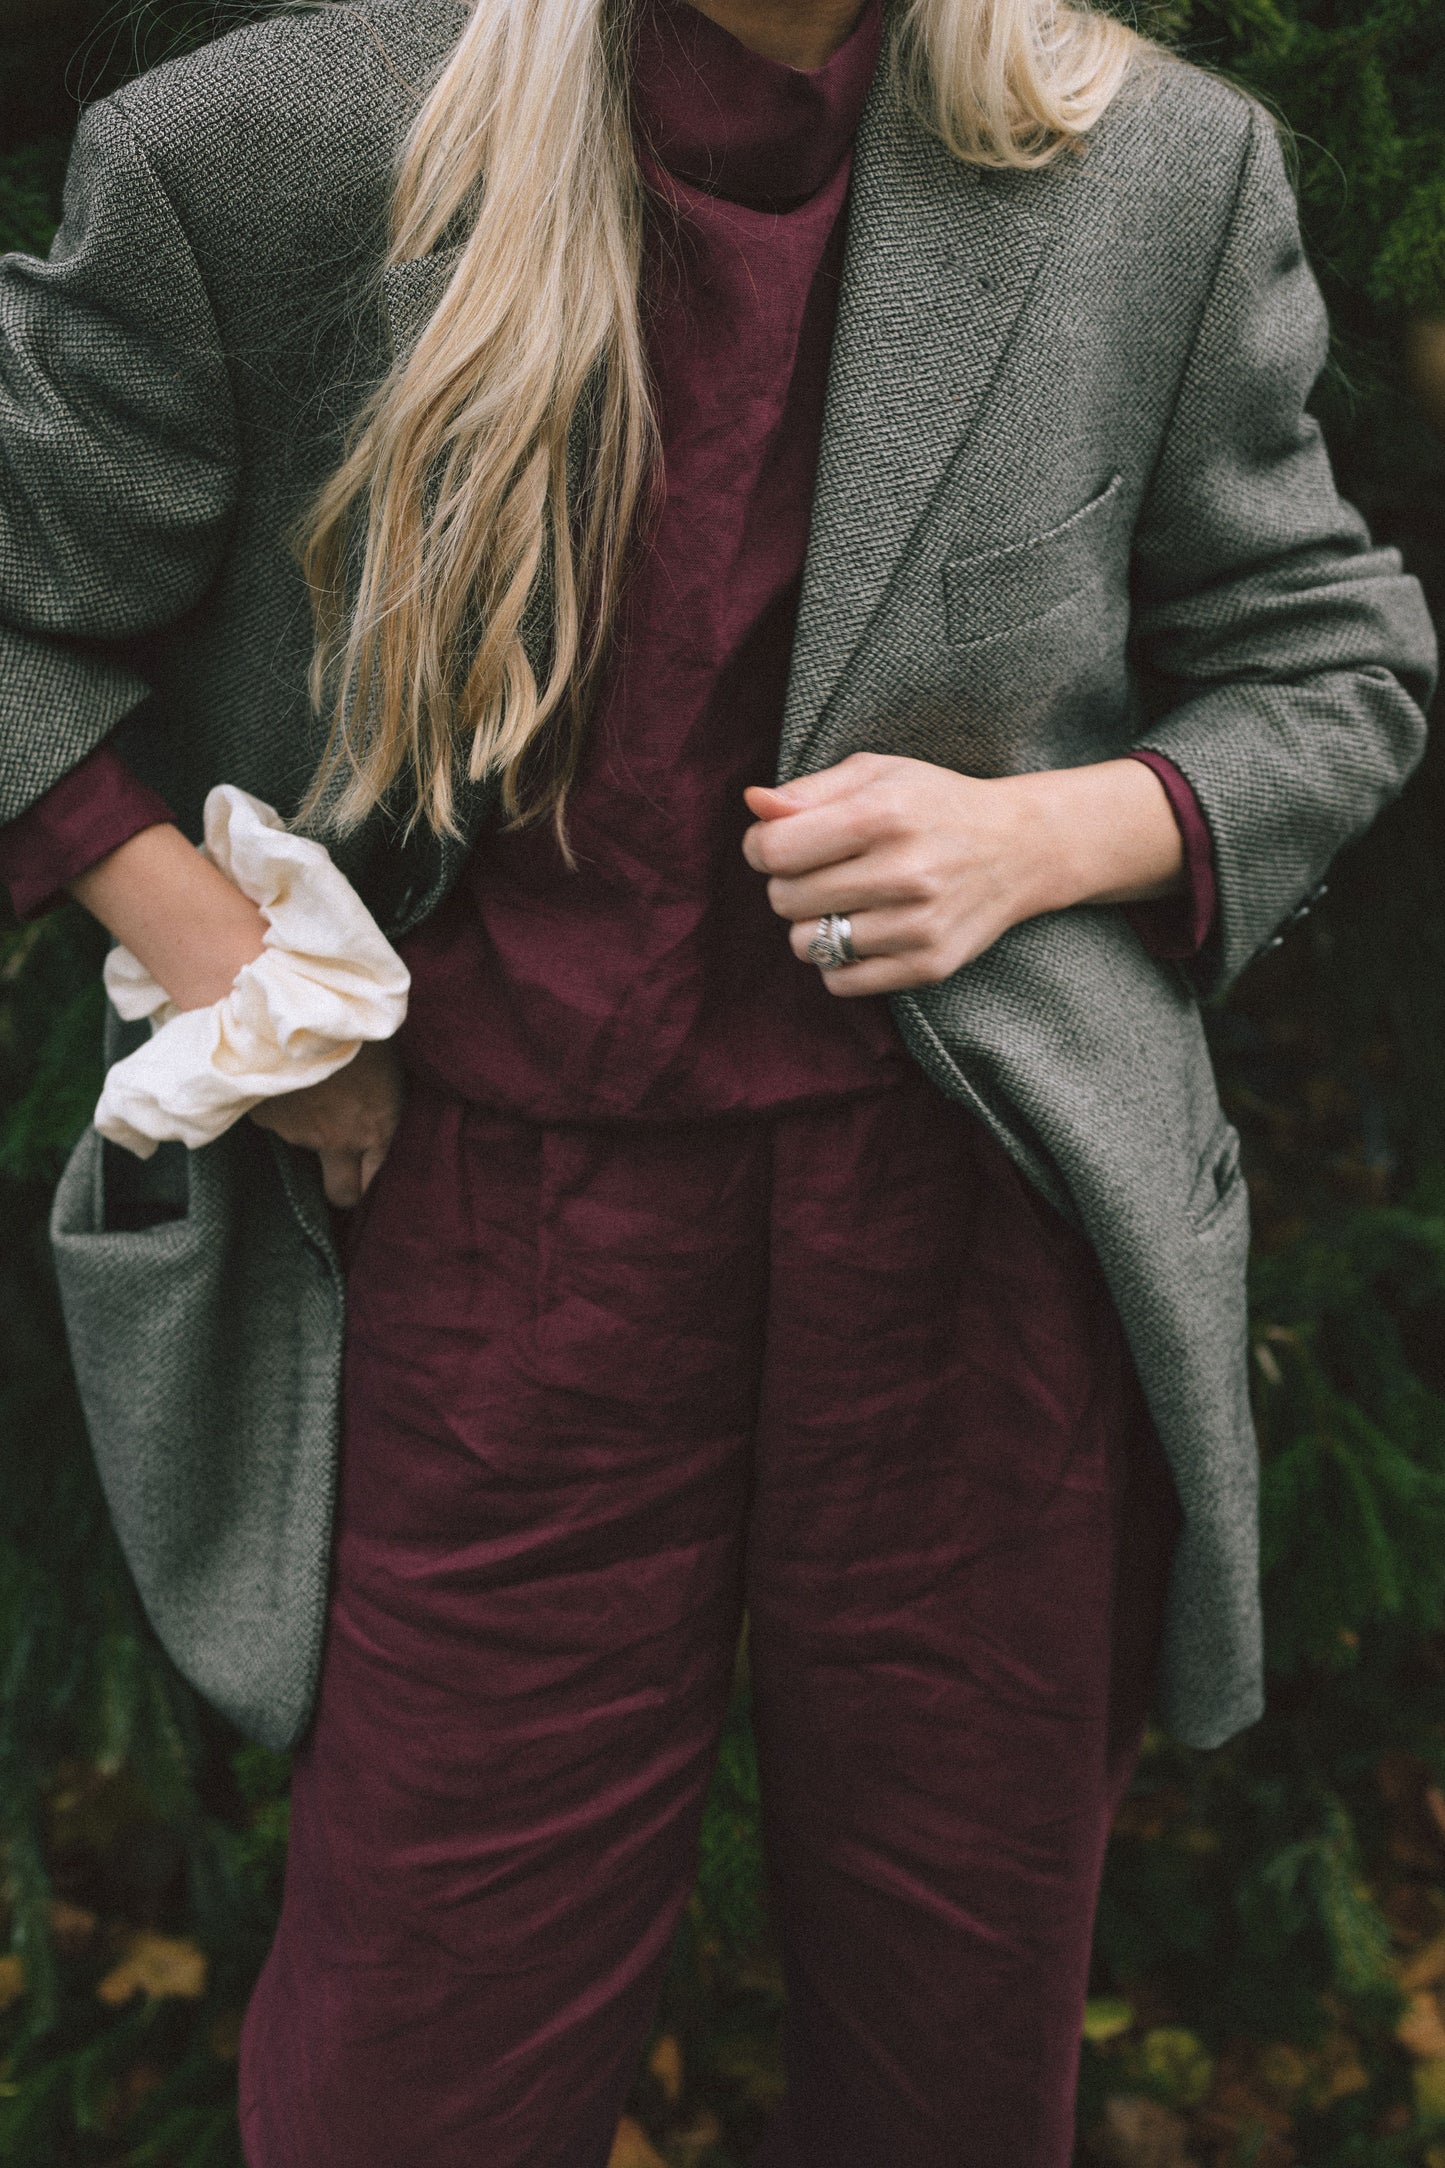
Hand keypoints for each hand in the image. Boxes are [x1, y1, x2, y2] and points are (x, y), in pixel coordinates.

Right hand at [249, 1040, 405, 1207]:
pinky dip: (279, 1104)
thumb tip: (379, 1117)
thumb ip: (382, 1105)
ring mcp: (297, 1131)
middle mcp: (338, 1139)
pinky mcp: (265, 1116)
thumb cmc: (360, 1027)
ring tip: (314, 1087)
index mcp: (377, 1128)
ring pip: (305, 1146)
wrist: (310, 999)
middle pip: (343, 1194)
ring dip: (309, 1125)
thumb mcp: (388, 1066)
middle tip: (342, 1167)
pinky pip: (275, 1119)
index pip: (377, 1183)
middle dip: (344, 1187)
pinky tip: (288, 1077)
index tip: (369, 1175)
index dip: (374, 1183)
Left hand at [741, 751, 1183, 995]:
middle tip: (824, 871)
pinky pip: (840, 982)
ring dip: (812, 925)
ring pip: (806, 944)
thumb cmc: (932, 805)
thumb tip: (754, 805)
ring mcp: (919, 925)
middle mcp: (904, 872)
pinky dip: (838, 961)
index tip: (781, 843)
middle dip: (790, 884)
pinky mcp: (929, 965)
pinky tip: (863, 931)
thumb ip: (808, 790)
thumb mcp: (875, 774)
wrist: (1020, 848)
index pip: (774, 850)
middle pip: (784, 899)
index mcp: (883, 814)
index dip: (762, 847)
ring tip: (846, 902)